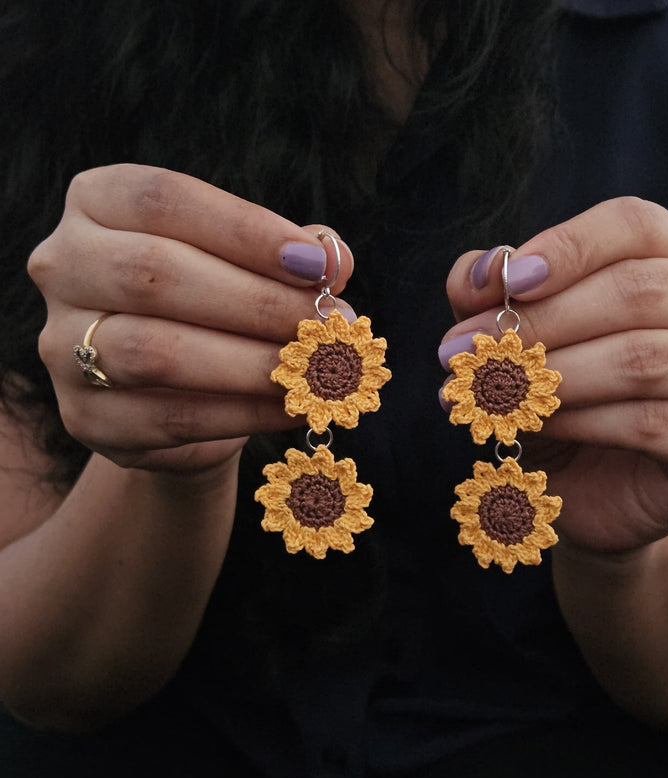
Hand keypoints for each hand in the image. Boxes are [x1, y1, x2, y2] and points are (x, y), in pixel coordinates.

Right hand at [28, 164, 353, 472]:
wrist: (172, 395)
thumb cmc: (216, 308)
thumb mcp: (249, 264)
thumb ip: (290, 253)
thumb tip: (335, 258)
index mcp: (98, 204)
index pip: (164, 200)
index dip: (247, 230)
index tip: (317, 263)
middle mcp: (62, 266)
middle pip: (155, 273)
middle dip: (258, 302)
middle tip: (331, 323)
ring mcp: (61, 346)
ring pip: (157, 352)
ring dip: (254, 362)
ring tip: (318, 368)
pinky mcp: (86, 417)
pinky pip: (171, 417)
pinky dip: (245, 413)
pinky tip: (296, 406)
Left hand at [442, 197, 667, 552]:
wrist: (595, 486)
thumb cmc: (561, 397)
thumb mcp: (519, 339)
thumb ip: (496, 296)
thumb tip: (477, 274)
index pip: (634, 225)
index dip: (569, 246)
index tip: (510, 280)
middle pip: (638, 291)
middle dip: (541, 321)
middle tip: (465, 349)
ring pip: (643, 360)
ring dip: (552, 376)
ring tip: (490, 392)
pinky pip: (652, 423)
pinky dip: (581, 423)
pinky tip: (537, 425)